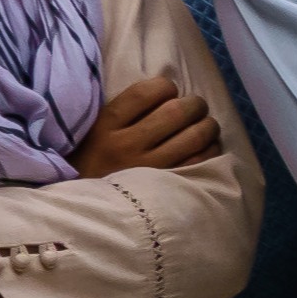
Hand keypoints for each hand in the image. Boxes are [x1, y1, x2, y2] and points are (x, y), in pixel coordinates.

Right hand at [73, 76, 220, 176]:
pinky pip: (200, 162)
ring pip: (194, 136)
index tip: (169, 92)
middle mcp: (126, 146)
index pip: (144, 93)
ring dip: (208, 125)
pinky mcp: (165, 188)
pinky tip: (208, 146)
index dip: (165, 87)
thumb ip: (121, 113)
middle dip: (194, 104)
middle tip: (196, 106)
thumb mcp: (92, 133)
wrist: (85, 211)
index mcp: (104, 126)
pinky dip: (211, 149)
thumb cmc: (91, 165)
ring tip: (206, 124)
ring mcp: (148, 169)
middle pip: (175, 112)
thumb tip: (162, 91)